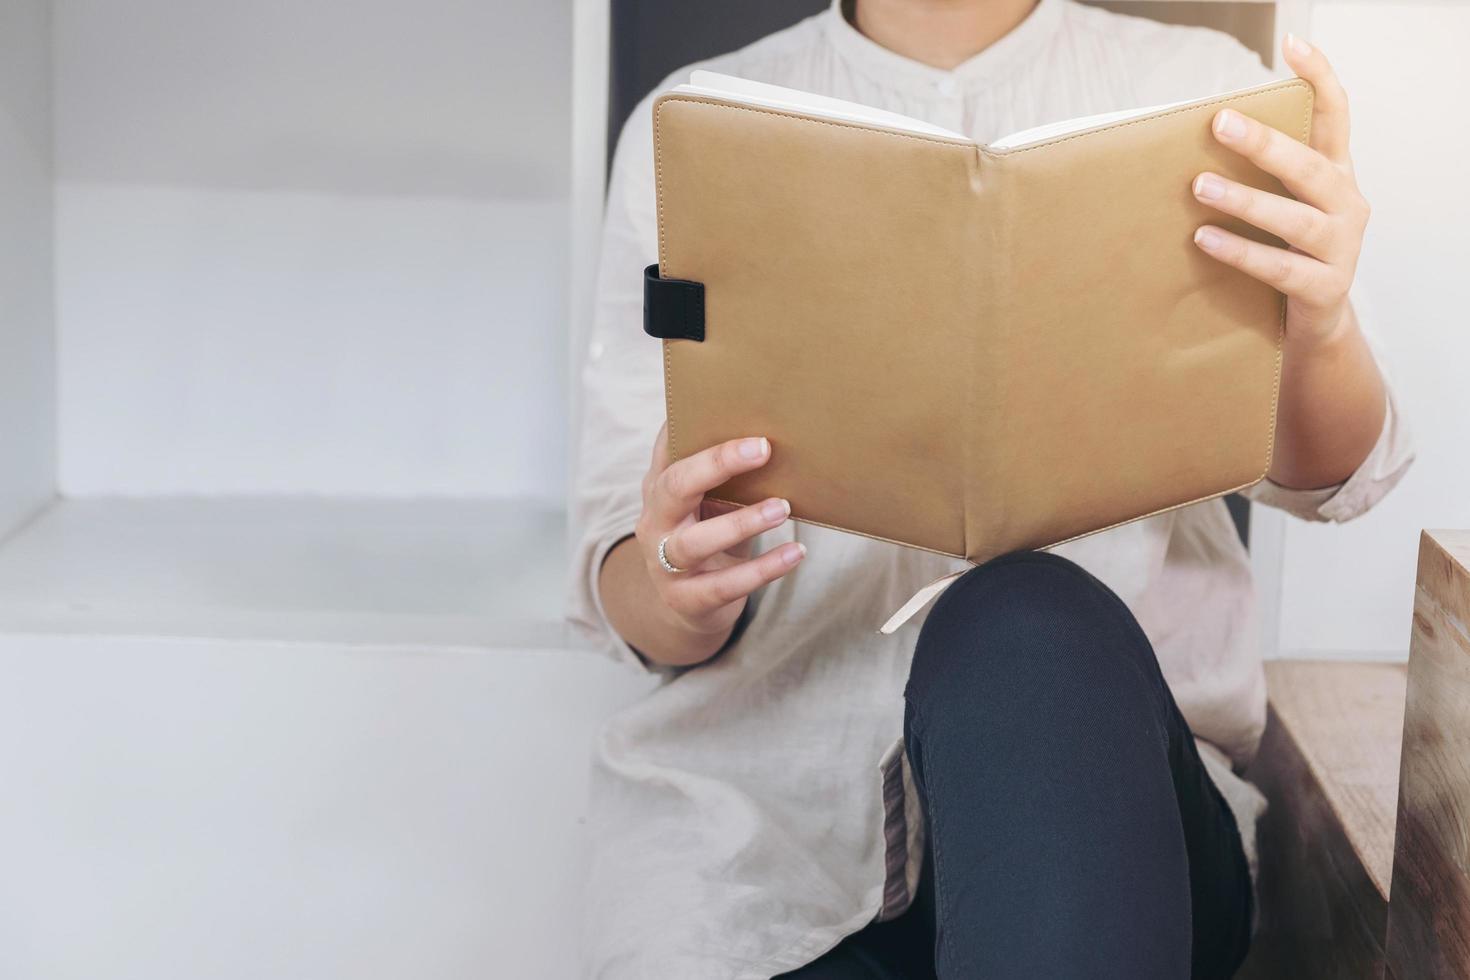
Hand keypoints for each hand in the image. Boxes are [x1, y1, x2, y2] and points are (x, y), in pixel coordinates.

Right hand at [633, 424, 804, 641]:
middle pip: (674, 487)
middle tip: (763, 448)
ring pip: (695, 542)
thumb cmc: (708, 535)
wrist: (688, 604)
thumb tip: (775, 427)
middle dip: (716, 464)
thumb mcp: (708, 502)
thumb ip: (723, 473)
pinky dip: (763, 569)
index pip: (667, 449)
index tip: (725, 404)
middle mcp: (655, 521)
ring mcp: (665, 563)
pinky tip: (795, 553)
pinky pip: (725, 585)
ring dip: (742, 522)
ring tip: (782, 508)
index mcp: (659, 487)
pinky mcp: (686, 599)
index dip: (689, 426)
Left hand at [1191, 34, 1370, 347]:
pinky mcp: (1327, 288)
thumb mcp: (1280, 209)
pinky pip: (1279, 267)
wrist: (1314, 326)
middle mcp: (1348, 204)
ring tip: (1199, 186)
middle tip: (1219, 122)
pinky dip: (1240, 251)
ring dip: (1244, 200)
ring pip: (1294, 218)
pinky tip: (1204, 239)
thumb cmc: (1286, 253)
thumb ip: (1257, 177)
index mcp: (1336, 174)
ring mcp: (1342, 247)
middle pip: (1309, 165)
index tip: (1292, 46)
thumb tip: (1184, 148)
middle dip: (1264, 143)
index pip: (1335, 116)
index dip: (1319, 78)